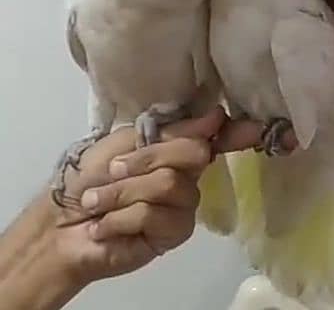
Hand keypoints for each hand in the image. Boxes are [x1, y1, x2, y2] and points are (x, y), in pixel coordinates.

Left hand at [52, 108, 225, 285]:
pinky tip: (106, 226)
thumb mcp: (125, 143)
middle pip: (192, 153)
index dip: (236, 131)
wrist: (63, 222)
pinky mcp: (174, 232)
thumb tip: (216, 115)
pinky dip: (122, 217)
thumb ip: (172, 132)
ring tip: (98, 202)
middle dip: (146, 159)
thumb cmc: (90, 176)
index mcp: (174, 146)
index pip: (214, 137)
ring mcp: (183, 204)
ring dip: (124, 191)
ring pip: (169, 184)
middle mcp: (186, 173)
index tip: (256, 126)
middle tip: (113, 170)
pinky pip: (157, 216)